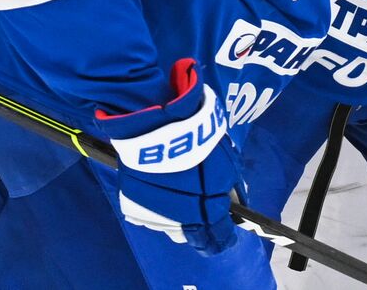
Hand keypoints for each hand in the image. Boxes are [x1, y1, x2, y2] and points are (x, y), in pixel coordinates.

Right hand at [95, 59, 241, 255]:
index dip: (223, 236)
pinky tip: (156, 187)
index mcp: (206, 215)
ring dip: (172, 215)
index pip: (218, 240)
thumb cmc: (199, 142)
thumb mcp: (226, 164)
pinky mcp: (132, 205)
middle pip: (189, 235)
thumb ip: (230, 188)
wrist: (159, 127)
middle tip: (197, 201)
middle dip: (195, 224)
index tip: (224, 231)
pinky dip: (152, 206)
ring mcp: (154, 216)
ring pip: (166, 226)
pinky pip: (146, 215)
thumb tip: (234, 201)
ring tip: (174, 188)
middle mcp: (180, 223)